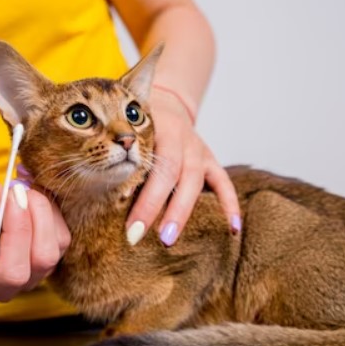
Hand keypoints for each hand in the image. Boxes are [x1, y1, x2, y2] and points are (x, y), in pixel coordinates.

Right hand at [0, 180, 70, 301]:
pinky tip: (30, 192)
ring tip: (19, 187)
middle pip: (43, 259)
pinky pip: (62, 234)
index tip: (9, 197)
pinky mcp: (47, 257)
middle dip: (36, 215)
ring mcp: (31, 275)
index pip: (11, 273)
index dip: (18, 232)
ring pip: (57, 244)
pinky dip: (51, 208)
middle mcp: (7, 286)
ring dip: (43, 208)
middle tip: (16, 187)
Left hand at [127, 88, 240, 245]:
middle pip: (172, 174)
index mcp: (159, 128)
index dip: (141, 193)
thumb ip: (124, 157)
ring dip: (181, 212)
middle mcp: (182, 139)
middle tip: (138, 236)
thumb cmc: (138, 127)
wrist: (167, 106)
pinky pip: (224, 183)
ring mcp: (199, 150)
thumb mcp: (129, 132)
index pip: (152, 164)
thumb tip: (111, 195)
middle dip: (155, 207)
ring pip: (194, 182)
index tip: (128, 221)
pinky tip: (233, 228)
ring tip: (167, 239)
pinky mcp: (211, 161)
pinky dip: (230, 205)